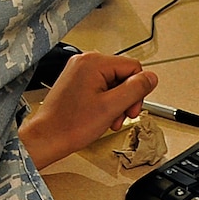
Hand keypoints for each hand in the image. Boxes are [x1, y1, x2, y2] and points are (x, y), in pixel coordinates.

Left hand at [19, 51, 158, 169]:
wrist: (47, 137)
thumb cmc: (70, 125)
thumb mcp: (112, 107)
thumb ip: (135, 90)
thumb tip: (151, 77)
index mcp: (93, 62)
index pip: (133, 67)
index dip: (137, 90)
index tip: (131, 109)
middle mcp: (85, 62)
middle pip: (123, 75)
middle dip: (126, 98)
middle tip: (121, 116)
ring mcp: (79, 71)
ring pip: (113, 83)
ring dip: (116, 102)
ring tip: (109, 119)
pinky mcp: (76, 81)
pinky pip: (101, 87)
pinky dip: (105, 102)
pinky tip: (101, 115)